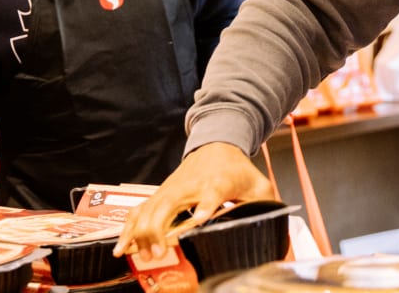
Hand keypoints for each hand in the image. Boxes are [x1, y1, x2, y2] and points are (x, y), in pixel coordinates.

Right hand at [113, 143, 273, 259]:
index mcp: (217, 183)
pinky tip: (122, 248)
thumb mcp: (257, 184)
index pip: (211, 195)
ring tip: (140, 256)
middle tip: (161, 253)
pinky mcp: (160, 194)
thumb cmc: (237, 167)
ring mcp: (170, 189)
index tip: (201, 218)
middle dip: (159, 230)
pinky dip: (129, 229)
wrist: (217, 142)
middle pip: (167, 206)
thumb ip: (265, 205)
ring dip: (141, 234)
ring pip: (148, 210)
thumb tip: (276, 227)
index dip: (205, 207)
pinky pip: (139, 212)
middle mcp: (189, 186)